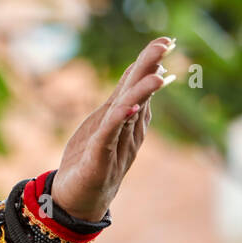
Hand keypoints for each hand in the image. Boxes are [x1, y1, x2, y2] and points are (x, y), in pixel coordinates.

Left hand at [50, 36, 175, 221]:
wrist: (76, 200)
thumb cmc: (89, 160)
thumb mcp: (102, 126)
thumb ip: (119, 104)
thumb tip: (138, 79)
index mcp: (126, 121)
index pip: (138, 88)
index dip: (148, 65)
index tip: (163, 41)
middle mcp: (127, 132)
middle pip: (139, 95)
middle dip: (150, 69)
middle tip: (165, 44)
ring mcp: (116, 147)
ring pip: (129, 114)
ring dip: (141, 94)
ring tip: (156, 76)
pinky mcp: (100, 161)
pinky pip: (109, 137)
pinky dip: (118, 121)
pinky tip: (126, 107)